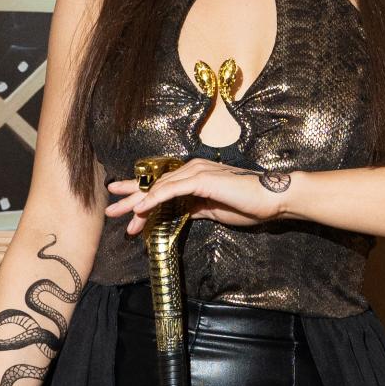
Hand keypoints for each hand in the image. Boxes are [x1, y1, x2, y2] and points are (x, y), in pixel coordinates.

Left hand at [105, 160, 292, 233]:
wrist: (273, 199)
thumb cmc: (250, 205)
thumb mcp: (215, 210)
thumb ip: (195, 209)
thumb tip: (179, 215)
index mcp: (196, 177)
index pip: (162, 186)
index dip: (141, 196)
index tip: (125, 206)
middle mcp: (193, 170)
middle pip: (155, 184)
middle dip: (131, 196)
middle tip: (111, 209)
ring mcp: (197, 172)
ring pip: (159, 188)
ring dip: (138, 203)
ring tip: (121, 215)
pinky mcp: (202, 179)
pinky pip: (172, 191)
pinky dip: (154, 200)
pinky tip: (141, 209)